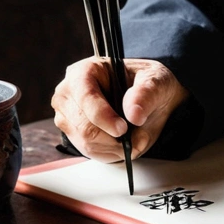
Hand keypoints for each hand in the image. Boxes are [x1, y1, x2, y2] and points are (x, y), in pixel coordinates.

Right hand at [51, 58, 188, 162]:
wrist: (147, 98)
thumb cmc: (147, 83)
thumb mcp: (156, 80)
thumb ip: (147, 93)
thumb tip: (134, 115)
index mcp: (86, 70)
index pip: (86, 96)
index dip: (103, 116)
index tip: (123, 129)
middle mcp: (69, 92)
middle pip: (83, 125)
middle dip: (112, 138)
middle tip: (136, 139)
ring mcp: (67, 114)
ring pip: (85, 142)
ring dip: (112, 147)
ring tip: (133, 140)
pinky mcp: (72, 132)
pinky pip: (87, 151)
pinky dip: (108, 153)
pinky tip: (122, 144)